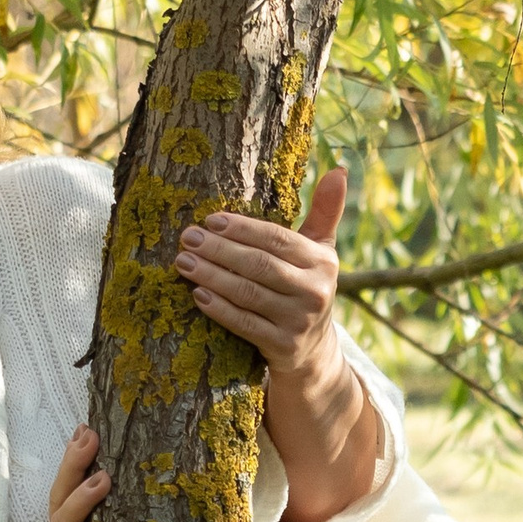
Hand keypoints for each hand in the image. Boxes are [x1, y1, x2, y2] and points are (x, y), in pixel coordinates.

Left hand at [175, 166, 347, 373]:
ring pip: (248, 293)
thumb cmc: (306, 287)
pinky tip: (197, 294)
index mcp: (323, 262)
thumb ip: (325, 211)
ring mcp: (299, 322)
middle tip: (188, 238)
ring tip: (183, 262)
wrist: (314, 351)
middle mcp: (315, 291)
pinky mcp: (283, 347)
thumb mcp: (321, 251)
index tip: (210, 220)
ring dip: (212, 276)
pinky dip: (219, 309)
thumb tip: (339, 169)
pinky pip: (244, 324)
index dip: (242, 229)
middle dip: (220, 250)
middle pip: (259, 265)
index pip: (277, 239)